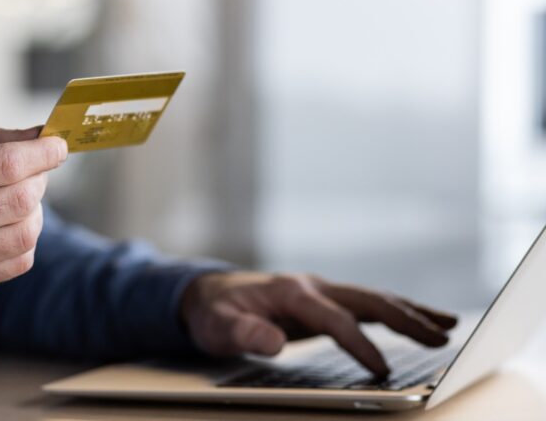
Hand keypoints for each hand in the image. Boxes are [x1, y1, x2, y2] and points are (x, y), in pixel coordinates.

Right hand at [0, 126, 67, 297]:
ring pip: (24, 234)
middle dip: (39, 178)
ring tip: (20, 197)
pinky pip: (17, 262)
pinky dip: (26, 239)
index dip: (41, 153)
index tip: (58, 145)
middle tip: (34, 169)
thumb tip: (41, 135)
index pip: (4, 165)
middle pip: (20, 199)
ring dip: (36, 210)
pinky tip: (11, 224)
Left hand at [180, 272, 456, 376]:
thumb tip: (275, 343)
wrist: (208, 293)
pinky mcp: (323, 300)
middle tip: (443, 339)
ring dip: (410, 311)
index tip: (381, 371)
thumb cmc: (215, 313)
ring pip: (373, 298)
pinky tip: (417, 321)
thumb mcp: (219, 327)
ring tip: (448, 326)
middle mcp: (312, 286)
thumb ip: (244, 334)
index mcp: (292, 292)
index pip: (335, 319)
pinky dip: (394, 312)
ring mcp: (320, 290)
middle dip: (406, 319)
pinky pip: (365, 305)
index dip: (359, 345)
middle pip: (367, 300)